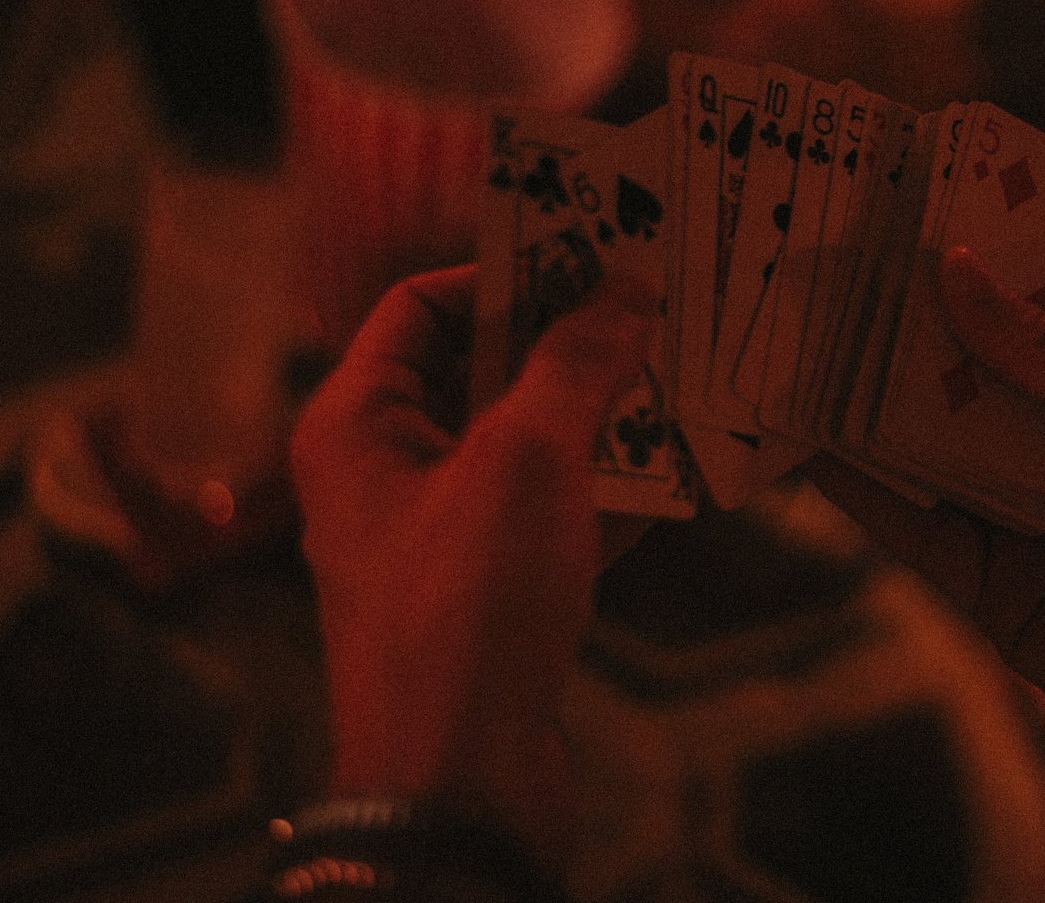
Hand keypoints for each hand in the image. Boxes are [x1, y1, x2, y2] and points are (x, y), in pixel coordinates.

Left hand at [289, 265, 653, 853]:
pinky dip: (613, 495)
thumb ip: (576, 364)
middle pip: (482, 373)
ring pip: (528, 447)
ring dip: (603, 419)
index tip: (594, 257)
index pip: (421, 305)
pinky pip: (556, 517)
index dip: (506, 273)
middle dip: (570, 345)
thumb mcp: (528, 460)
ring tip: (685, 381)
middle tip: (656, 309)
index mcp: (357, 425)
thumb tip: (625, 288)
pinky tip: (687, 478)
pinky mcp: (493, 595)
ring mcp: (441, 538)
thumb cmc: (466, 609)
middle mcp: (387, 473)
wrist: (461, 786)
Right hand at [807, 248, 1044, 789]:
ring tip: (783, 345)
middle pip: (962, 379)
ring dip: (860, 406)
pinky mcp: (990, 592)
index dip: (968, 272)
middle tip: (815, 273)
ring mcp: (1023, 520)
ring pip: (925, 451)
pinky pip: (912, 532)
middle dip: (896, 333)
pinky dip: (857, 492)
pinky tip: (803, 447)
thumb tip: (957, 269)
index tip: (896, 219)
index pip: (1029, 317)